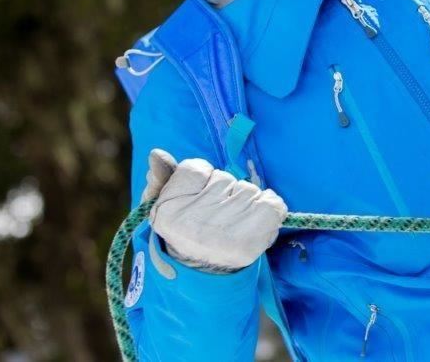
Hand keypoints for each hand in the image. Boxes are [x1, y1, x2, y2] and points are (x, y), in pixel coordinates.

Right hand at [145, 152, 287, 272]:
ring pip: (248, 189)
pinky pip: (272, 203)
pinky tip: (257, 221)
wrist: (205, 275)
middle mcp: (194, 222)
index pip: (196, 168)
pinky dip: (270, 208)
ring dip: (247, 200)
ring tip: (235, 221)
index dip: (203, 179)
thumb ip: (162, 178)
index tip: (200, 198)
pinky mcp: (251, 241)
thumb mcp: (166, 206)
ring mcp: (224, 233)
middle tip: (219, 214)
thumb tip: (156, 154)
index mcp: (168, 211)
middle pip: (225, 178)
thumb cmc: (188, 232)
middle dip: (226, 190)